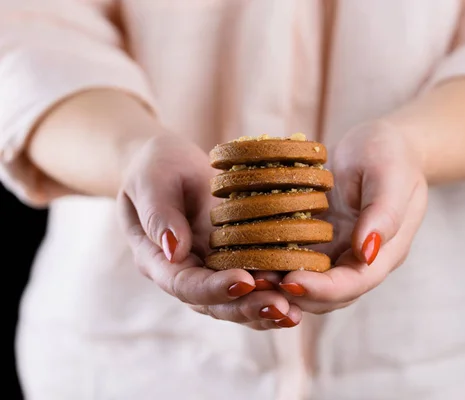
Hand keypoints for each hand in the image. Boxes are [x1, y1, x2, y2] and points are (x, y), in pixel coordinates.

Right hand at [117, 133, 300, 329]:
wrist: (171, 162)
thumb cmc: (156, 166)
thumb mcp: (151, 181)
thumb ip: (158, 214)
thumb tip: (173, 250)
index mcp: (159, 261)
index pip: (185, 285)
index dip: (214, 287)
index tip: (244, 282)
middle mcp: (187, 273)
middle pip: (215, 303)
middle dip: (248, 307)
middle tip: (281, 307)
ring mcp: (212, 270)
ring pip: (237, 302)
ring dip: (264, 309)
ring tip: (293, 312)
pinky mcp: (234, 261)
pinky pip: (253, 285)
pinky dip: (274, 293)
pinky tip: (300, 298)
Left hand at [269, 121, 427, 313]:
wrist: (386, 143)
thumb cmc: (392, 154)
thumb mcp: (390, 176)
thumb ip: (383, 214)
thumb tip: (365, 253)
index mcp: (385, 252)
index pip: (354, 283)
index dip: (322, 288)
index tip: (290, 280)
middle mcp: (361, 260)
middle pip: (329, 295)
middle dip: (295, 294)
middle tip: (259, 285)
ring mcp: (340, 252)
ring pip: (311, 283)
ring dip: (282, 285)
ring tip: (250, 276)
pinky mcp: (321, 240)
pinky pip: (298, 260)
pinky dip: (277, 263)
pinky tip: (251, 255)